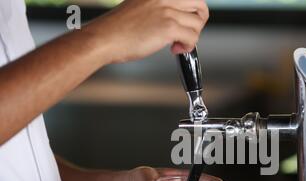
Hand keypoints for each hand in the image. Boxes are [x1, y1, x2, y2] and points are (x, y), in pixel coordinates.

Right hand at [84, 0, 208, 63]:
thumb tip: (178, 18)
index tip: (185, 22)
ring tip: (177, 43)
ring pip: (198, 23)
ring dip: (191, 37)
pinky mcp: (168, 27)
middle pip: (200, 4)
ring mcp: (167, 10)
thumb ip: (160, 7)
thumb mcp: (141, 6)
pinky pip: (192, 37)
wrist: (105, 38)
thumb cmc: (119, 28)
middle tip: (188, 32)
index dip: (192, 11)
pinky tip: (174, 49)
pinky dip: (188, 46)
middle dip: (199, 22)